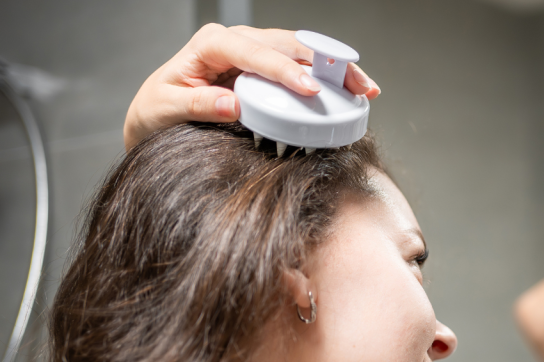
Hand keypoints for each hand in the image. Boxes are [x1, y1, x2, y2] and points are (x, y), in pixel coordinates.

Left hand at [123, 24, 380, 149]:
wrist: (157, 115)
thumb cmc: (158, 110)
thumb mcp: (165, 110)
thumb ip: (196, 106)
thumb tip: (231, 104)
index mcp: (211, 45)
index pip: (254, 52)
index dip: (285, 70)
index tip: (309, 90)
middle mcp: (236, 41)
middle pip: (289, 45)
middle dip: (326, 64)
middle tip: (355, 85)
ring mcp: (253, 52)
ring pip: (301, 51)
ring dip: (336, 68)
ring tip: (364, 88)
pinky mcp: (266, 68)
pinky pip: (301, 66)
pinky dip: (328, 77)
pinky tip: (350, 89)